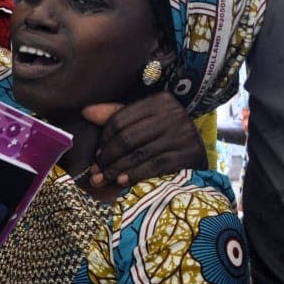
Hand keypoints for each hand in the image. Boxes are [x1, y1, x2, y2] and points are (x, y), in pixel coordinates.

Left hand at [83, 93, 206, 187]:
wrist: (197, 154)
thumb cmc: (162, 136)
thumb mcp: (143, 121)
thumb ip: (116, 116)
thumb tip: (86, 111)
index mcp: (159, 101)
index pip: (120, 119)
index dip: (103, 139)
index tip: (95, 155)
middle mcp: (174, 114)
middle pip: (127, 138)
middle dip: (107, 158)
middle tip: (95, 172)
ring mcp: (183, 134)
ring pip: (138, 154)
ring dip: (116, 169)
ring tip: (102, 180)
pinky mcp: (189, 154)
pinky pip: (154, 166)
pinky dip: (135, 175)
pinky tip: (122, 182)